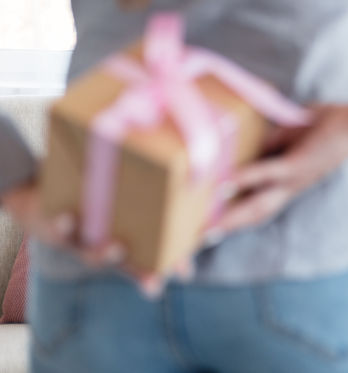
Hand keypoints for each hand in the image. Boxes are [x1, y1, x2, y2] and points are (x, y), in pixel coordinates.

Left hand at [0, 181, 187, 297]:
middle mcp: (100, 247)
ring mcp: (78, 240)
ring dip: (105, 254)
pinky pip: (58, 231)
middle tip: (156, 281)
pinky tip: (69, 218)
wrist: (34, 191)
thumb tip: (189, 195)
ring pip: (92, 254)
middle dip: (139, 274)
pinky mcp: (53, 227)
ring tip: (118, 248)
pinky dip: (63, 225)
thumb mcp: (120, 195)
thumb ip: (154, 197)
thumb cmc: (88, 195)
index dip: (169, 266)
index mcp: (120, 242)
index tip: (185, 274)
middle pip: (123, 265)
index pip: (149, 259)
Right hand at [204, 83, 347, 239]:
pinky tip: (224, 186)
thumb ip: (264, 144)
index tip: (200, 236)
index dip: (226, 223)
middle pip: (251, 216)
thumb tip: (237, 145)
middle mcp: (288, 189)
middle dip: (222, 231)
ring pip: (257, 205)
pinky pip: (268, 175)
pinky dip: (245, 180)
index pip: (252, 208)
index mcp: (284, 184)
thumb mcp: (288, 136)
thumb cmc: (325, 124)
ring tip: (202, 227)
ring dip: (230, 217)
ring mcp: (294, 180)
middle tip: (192, 245)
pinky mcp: (300, 165)